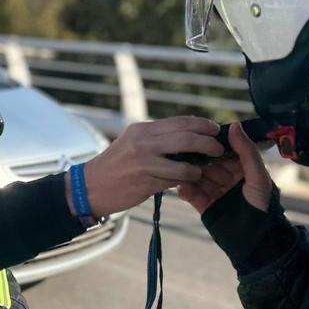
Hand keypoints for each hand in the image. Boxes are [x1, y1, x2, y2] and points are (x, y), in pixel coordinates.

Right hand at [70, 116, 224, 215]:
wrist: (90, 186)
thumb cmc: (117, 165)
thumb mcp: (133, 142)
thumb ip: (158, 138)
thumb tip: (189, 135)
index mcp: (142, 130)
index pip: (179, 122)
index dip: (202, 125)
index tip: (215, 130)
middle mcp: (143, 143)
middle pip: (186, 138)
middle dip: (208, 144)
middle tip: (218, 149)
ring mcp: (144, 164)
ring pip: (182, 164)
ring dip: (198, 168)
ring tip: (203, 170)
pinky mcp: (144, 183)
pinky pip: (173, 182)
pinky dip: (185, 182)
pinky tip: (189, 182)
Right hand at [180, 121, 272, 212]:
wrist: (256, 240)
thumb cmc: (263, 206)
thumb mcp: (258, 176)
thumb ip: (246, 151)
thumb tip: (235, 124)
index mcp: (242, 168)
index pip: (224, 151)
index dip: (213, 143)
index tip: (200, 134)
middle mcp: (227, 178)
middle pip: (208, 163)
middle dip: (197, 157)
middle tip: (183, 149)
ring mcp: (216, 192)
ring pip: (198, 178)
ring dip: (188, 172)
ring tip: (176, 165)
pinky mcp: (206, 206)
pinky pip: (193, 195)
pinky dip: (186, 189)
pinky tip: (179, 184)